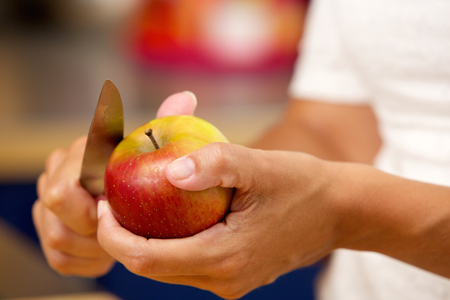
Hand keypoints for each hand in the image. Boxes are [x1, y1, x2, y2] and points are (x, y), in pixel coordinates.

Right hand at [33, 91, 197, 276]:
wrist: (135, 203)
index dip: (89, 205)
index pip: (66, 184)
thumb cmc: (149, 172)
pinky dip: (89, 261)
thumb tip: (186, 97)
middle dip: (90, 225)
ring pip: (55, 236)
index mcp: (79, 154)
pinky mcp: (54, 236)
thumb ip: (168, 121)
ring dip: (92, 245)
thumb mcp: (159, 146)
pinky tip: (110, 254)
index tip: (117, 211)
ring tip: (122, 239)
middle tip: (123, 226)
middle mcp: (57, 176)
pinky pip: (60, 259)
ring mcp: (49, 208)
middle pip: (54, 209)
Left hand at [97, 144, 340, 298]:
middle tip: (111, 202)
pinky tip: (169, 216)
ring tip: (135, 206)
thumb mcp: (261, 164)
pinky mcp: (236, 275)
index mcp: (225, 257)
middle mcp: (224, 280)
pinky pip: (188, 265)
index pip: (146, 258)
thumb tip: (169, 169)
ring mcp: (231, 282)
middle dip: (121, 240)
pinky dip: (169, 244)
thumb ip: (214, 163)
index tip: (102, 205)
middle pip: (151, 269)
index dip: (113, 236)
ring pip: (168, 270)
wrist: (340, 211)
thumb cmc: (303, 185)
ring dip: (143, 242)